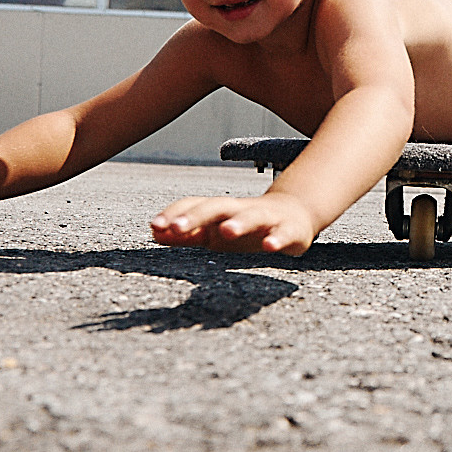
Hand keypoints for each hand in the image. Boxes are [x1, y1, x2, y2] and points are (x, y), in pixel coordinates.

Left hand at [150, 192, 320, 255]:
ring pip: (251, 216)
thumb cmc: (248, 228)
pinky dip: (277, 238)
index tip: (155, 226)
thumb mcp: (215, 231)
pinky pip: (283, 233)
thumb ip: (187, 235)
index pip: (194, 204)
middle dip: (196, 216)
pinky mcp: (290, 230)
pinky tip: (269, 246)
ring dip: (238, 222)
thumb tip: (155, 233)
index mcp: (220, 210)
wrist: (296, 215)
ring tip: (225, 231)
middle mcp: (240, 209)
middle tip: (177, 227)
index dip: (174, 213)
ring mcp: (266, 218)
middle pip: (217, 207)